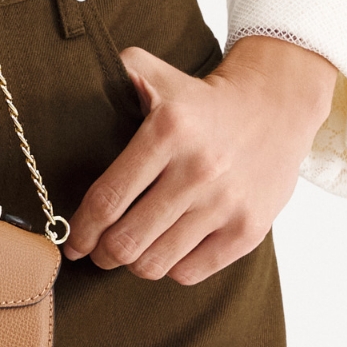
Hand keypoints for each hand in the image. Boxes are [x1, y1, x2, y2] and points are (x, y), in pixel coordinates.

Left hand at [62, 37, 336, 283]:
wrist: (274, 107)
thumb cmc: (201, 99)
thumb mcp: (157, 73)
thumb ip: (115, 74)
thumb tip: (75, 82)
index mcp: (167, 130)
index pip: (107, 198)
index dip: (81, 229)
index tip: (71, 241)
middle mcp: (198, 170)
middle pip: (127, 241)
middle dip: (102, 253)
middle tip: (98, 251)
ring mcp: (226, 204)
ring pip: (156, 262)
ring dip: (133, 264)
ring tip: (129, 251)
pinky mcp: (247, 230)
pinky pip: (190, 272)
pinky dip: (170, 268)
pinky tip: (166, 250)